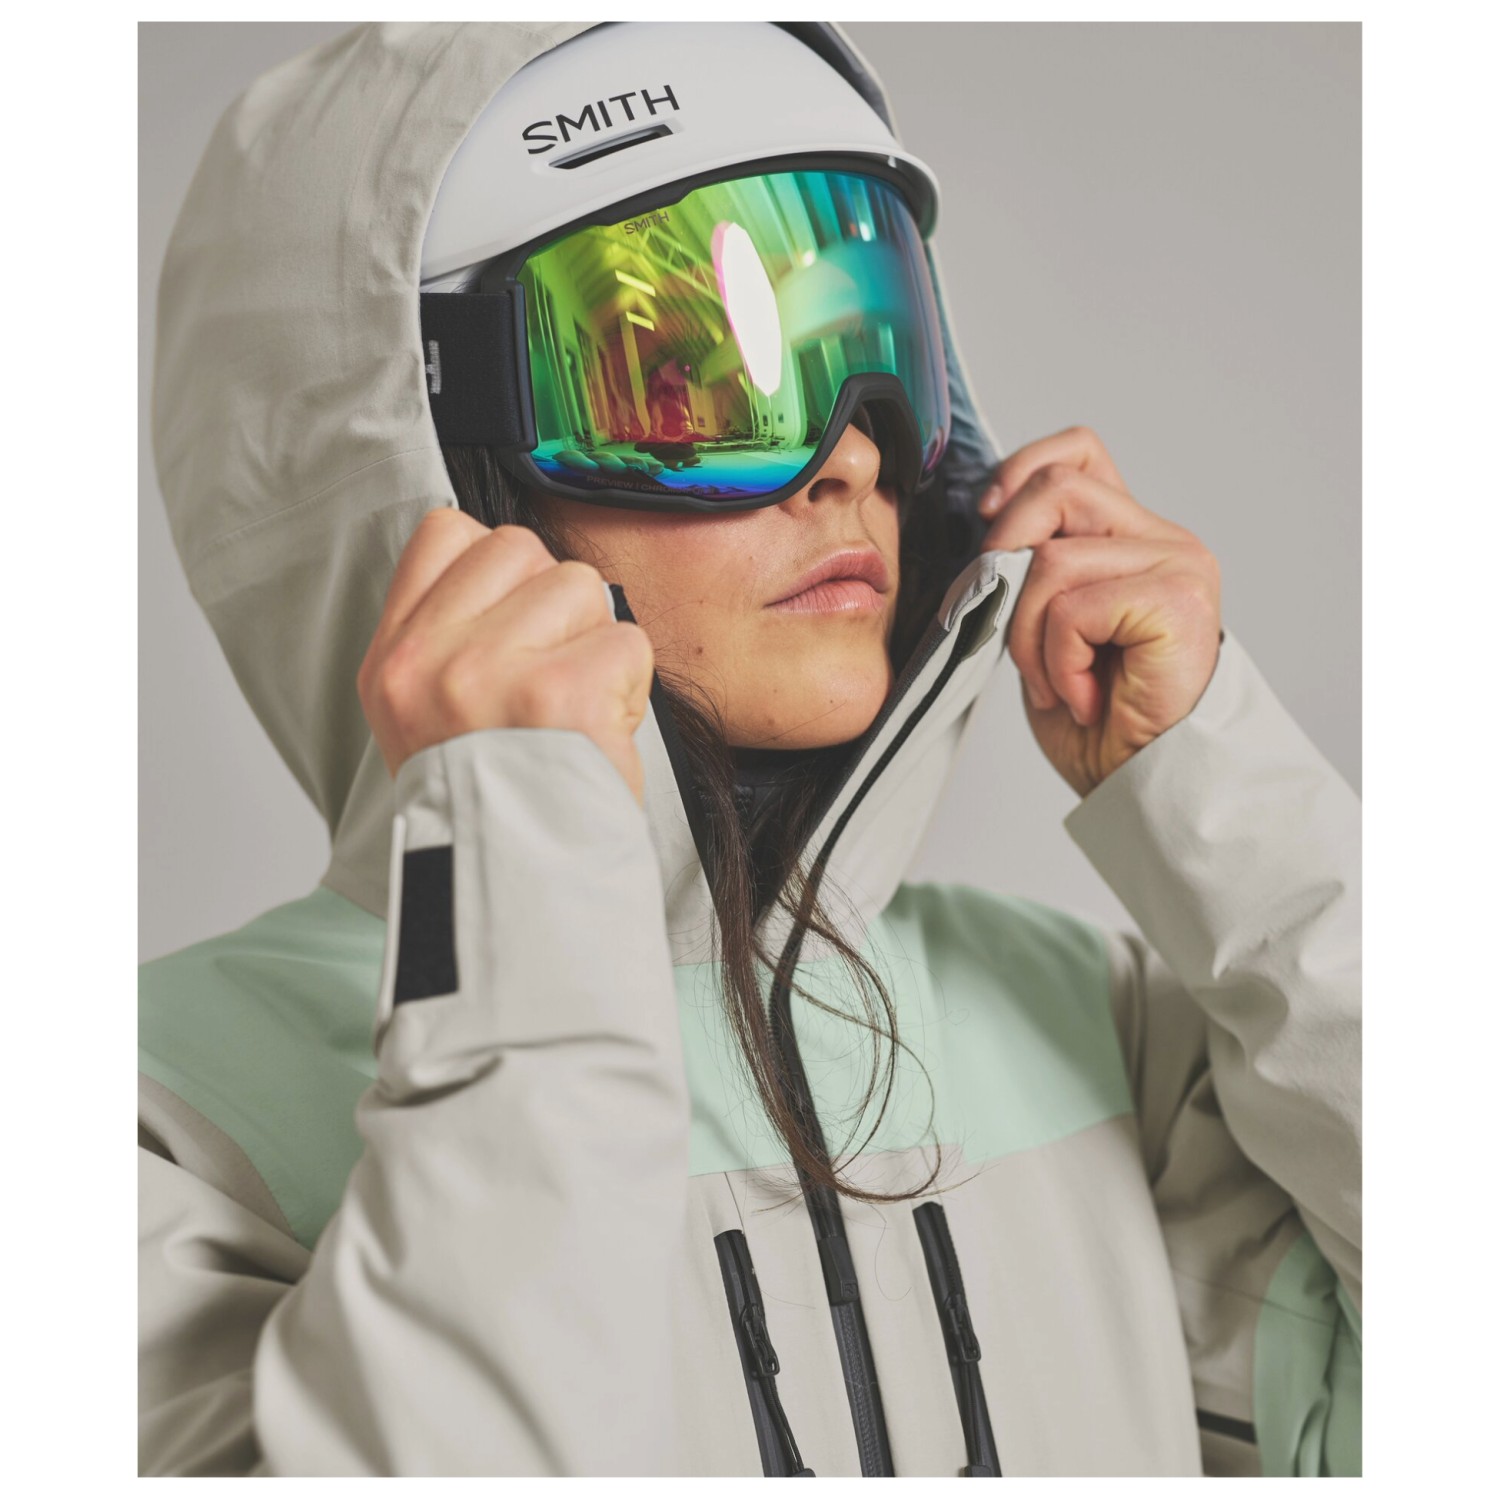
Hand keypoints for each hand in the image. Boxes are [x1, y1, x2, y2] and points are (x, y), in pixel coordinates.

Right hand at [358, 510, 655, 804]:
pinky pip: (627, 641)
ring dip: (599, 648)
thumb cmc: (494, 809)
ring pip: (581, 587)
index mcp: (395, 662)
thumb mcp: (428, 722)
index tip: (517, 626)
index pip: (446, 533)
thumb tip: (519, 567)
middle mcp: (431, 660)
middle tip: (553, 686)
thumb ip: (454, 638)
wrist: (519, 893)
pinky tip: (601, 734)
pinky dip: (631, 689)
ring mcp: (491, 671)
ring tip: (576, 715)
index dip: (500, 568)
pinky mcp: (560, 693)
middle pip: (523, 550)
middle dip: (558, 608)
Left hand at [977, 427, 1221, 798]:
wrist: (1143, 783)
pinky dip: (1058, 660)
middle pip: (1055, 490)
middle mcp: (1164, 539)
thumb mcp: (1046, 627)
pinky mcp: (1178, 599)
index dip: (1021, 471)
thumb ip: (1032, 568)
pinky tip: (1084, 696)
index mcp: (1131, 536)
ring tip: (1058, 682)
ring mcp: (1177, 564)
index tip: (987, 519)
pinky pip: (1072, 607)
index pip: (1078, 451)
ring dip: (1029, 636)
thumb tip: (987, 526)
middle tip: (1011, 634)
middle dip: (1005, 561)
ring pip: (1050, 560)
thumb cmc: (1097, 717)